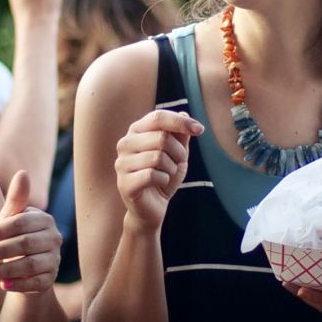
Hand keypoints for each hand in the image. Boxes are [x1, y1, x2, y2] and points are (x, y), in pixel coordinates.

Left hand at [0, 170, 61, 293]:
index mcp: (44, 220)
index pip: (21, 223)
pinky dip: (19, 284)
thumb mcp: (10, 219)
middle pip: (25, 244)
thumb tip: (23, 172)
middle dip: (0, 251)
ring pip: (31, 264)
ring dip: (7, 269)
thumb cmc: (14, 237)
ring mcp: (55, 260)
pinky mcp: (50, 280)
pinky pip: (36, 283)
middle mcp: (54, 239)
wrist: (24, 269)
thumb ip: (16, 199)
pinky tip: (2, 285)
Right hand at [115, 108, 202, 233]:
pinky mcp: (124, 183)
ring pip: (158, 157)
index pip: (158, 117)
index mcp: (136, 131)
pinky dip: (164, 180)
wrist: (153, 207)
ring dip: (171, 168)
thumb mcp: (178, 153)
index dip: (181, 122)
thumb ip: (180, 135)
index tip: (200, 130)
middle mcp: (125, 143)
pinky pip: (152, 175)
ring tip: (168, 173)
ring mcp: (121, 163)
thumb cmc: (164, 175)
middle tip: (179, 162)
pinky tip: (160, 183)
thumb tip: (184, 114)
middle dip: (179, 152)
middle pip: (161, 137)